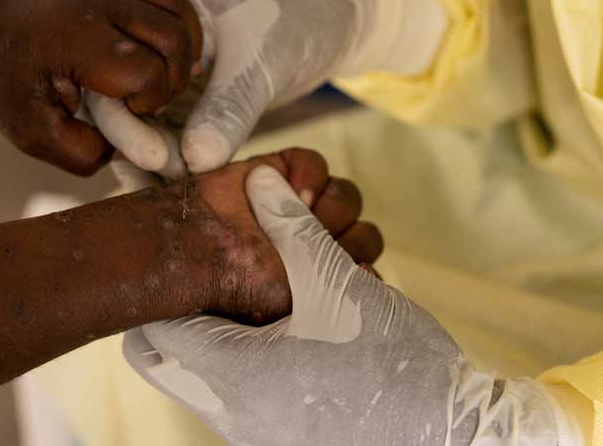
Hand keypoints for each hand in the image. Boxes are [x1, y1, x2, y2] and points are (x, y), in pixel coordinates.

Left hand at [0, 0, 209, 174]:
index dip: (150, 101)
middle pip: (173, 35)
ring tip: (181, 68)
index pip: (147, 70)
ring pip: (174, 1)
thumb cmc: (2, 86)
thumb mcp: (32, 135)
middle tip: (153, 98)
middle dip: (175, 77)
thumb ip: (83, 152)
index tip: (129, 114)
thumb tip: (129, 145)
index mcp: (79, 39)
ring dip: (189, 38)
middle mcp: (97, 3)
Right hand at [91, 0, 443, 175]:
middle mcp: (148, 45)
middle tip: (169, 179)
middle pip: (120, 102)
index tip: (156, 159)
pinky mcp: (191, 100)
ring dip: (154, 159)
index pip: (115, 72)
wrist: (331, 13)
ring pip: (144, 124)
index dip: (126, 121)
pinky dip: (175, 158)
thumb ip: (229, 108)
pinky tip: (182, 186)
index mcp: (150, 16)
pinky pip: (171, 133)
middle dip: (137, 146)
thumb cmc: (295, 15)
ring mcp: (168, 75)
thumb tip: (195, 161)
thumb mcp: (261, 60)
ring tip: (173, 192)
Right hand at [117, 148, 381, 323]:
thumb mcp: (293, 296)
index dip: (361, 267)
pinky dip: (309, 175)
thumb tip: (370, 271)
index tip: (346, 271)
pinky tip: (292, 191)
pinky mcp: (282, 172)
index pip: (366, 270)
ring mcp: (299, 207)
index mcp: (320, 281)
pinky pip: (316, 165)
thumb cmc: (240, 285)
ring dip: (332, 207)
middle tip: (317, 246)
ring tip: (303, 215)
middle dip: (346, 239)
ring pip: (346, 197)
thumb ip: (337, 281)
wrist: (192, 249)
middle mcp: (314, 245)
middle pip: (364, 234)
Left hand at [124, 166, 569, 445]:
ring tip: (264, 298)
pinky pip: (240, 398)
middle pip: (166, 360)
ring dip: (223, 333)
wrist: (450, 439)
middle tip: (215, 277)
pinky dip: (251, 361)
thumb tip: (260, 181)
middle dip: (183, 313)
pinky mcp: (280, 440)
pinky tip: (295, 334)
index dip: (163, 286)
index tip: (183, 255)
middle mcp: (229, 411)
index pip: (152, 330)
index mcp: (232, 372)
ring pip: (204, 379)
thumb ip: (293, 228)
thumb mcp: (340, 284)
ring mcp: (253, 433)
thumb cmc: (393, 364)